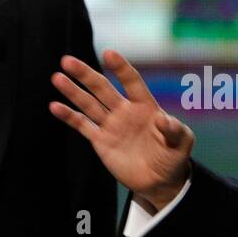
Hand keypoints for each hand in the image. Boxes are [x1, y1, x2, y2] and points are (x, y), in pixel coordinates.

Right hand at [48, 50, 192, 210]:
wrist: (160, 181)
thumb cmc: (174, 157)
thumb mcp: (182, 143)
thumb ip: (175, 130)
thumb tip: (163, 119)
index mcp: (146, 106)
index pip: (132, 82)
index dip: (121, 68)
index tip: (108, 54)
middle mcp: (125, 111)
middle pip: (102, 88)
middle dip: (86, 75)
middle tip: (67, 61)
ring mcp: (111, 125)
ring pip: (89, 104)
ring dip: (73, 91)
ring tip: (57, 77)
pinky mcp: (101, 141)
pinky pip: (83, 125)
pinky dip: (69, 116)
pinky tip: (55, 106)